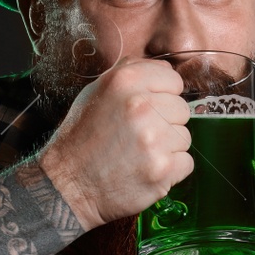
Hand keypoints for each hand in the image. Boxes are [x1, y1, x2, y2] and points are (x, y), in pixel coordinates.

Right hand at [36, 56, 193, 230]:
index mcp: (126, 81)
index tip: (146, 111)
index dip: (162, 96)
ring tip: (139, 154)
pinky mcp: (162, 169)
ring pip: (184, 137)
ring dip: (167, 148)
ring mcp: (153, 139)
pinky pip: (186, 163)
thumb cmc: (83, 138)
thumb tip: (167, 70)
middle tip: (139, 136)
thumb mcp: (97, 92)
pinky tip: (146, 170)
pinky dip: (171, 171)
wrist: (68, 184)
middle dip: (165, 123)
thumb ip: (131, 73)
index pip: (174, 81)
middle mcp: (141, 106)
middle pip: (182, 109)